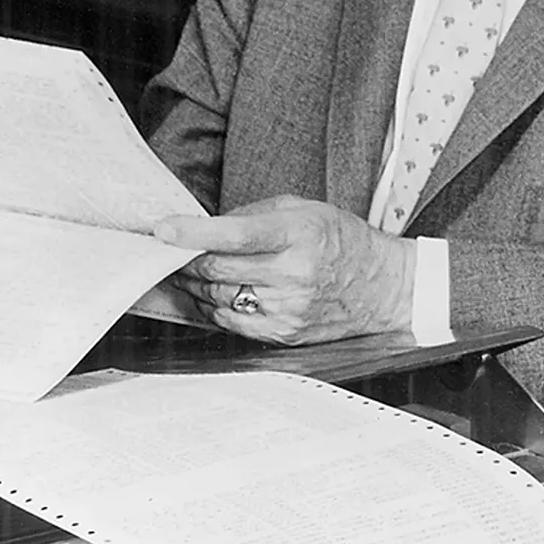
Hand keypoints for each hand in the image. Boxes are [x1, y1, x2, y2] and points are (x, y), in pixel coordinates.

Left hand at [157, 196, 416, 344]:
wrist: (382, 288)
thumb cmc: (341, 241)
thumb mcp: (303, 209)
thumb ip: (252, 214)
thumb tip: (204, 227)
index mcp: (297, 235)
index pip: (234, 235)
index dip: (192, 233)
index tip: (161, 229)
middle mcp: (292, 275)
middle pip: (216, 270)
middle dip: (185, 259)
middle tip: (171, 249)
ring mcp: (287, 309)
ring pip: (216, 298)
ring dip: (195, 284)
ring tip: (190, 269)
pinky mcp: (283, 334)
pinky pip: (230, 322)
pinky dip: (212, 306)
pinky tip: (213, 292)